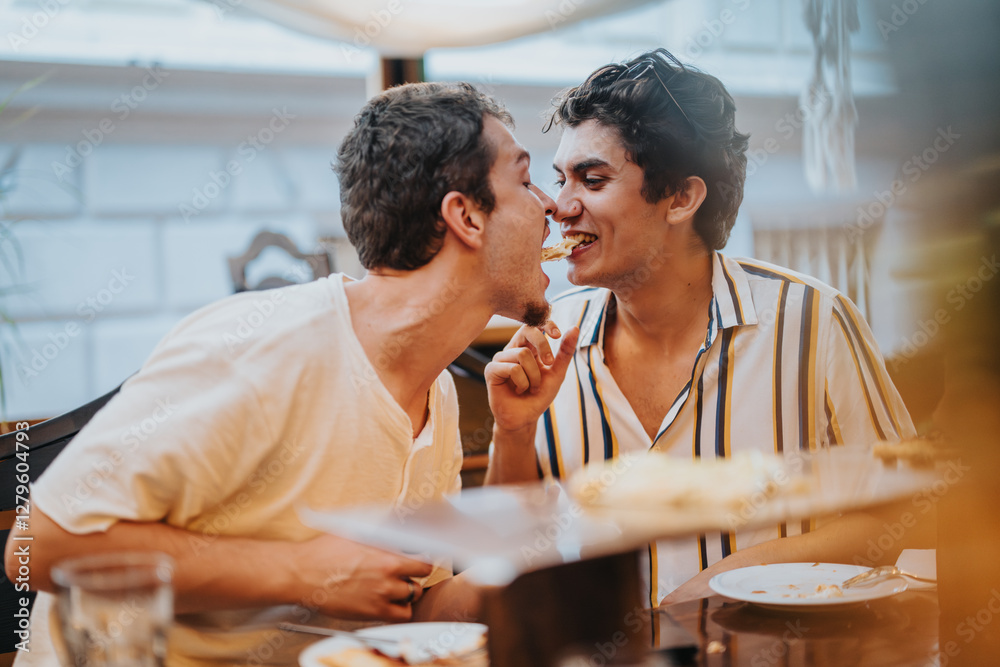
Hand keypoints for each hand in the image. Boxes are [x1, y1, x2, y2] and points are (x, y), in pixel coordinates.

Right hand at [288, 534, 433, 620]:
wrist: (303, 573)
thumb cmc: (324, 552)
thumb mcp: (356, 532)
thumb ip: (379, 533)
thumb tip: (394, 526)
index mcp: (387, 555)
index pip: (423, 560)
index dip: (422, 560)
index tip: (419, 560)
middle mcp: (388, 577)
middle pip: (420, 579)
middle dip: (414, 575)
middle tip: (406, 573)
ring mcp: (381, 596)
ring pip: (412, 597)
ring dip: (408, 592)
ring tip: (398, 587)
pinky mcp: (372, 612)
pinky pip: (400, 615)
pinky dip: (400, 610)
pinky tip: (391, 602)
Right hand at [486, 323, 578, 432]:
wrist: (525, 419)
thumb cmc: (539, 396)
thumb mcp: (557, 373)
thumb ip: (565, 352)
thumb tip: (575, 328)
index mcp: (527, 347)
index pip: (534, 325)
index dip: (546, 324)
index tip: (557, 335)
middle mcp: (512, 350)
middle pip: (527, 331)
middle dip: (542, 345)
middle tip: (549, 364)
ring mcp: (500, 359)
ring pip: (522, 354)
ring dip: (534, 376)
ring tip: (531, 387)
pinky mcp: (491, 370)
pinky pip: (512, 368)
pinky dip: (522, 383)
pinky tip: (519, 390)